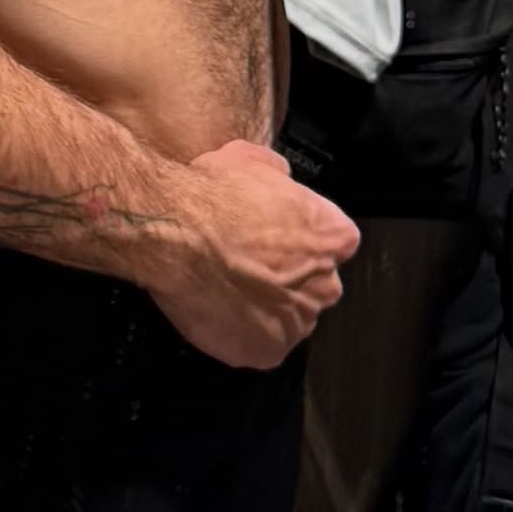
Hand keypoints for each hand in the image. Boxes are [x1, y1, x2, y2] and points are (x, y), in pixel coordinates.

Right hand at [146, 137, 360, 370]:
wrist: (177, 234)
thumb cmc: (215, 195)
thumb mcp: (252, 159)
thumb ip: (278, 175)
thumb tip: (279, 179)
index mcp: (332, 236)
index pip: (335, 241)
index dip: (303, 236)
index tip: (277, 232)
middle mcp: (325, 285)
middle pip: (314, 284)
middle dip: (289, 276)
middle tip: (249, 261)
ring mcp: (296, 324)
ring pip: (287, 317)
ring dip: (266, 306)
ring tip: (227, 286)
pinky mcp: (265, 352)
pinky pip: (259, 344)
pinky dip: (241, 333)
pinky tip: (218, 308)